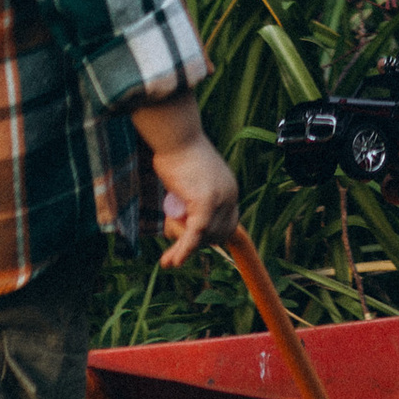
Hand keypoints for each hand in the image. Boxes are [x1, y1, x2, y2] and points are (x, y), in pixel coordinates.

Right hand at [153, 129, 239, 268]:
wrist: (176, 136)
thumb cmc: (177, 153)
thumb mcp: (193, 179)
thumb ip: (196, 199)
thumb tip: (186, 220)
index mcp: (229, 190)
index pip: (227, 226)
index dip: (210, 238)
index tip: (192, 242)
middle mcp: (230, 196)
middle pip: (215, 235)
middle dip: (192, 240)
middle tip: (171, 228)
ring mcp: (219, 200)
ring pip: (200, 236)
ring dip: (180, 239)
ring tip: (168, 220)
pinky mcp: (204, 203)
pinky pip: (194, 234)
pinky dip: (183, 250)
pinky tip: (172, 262)